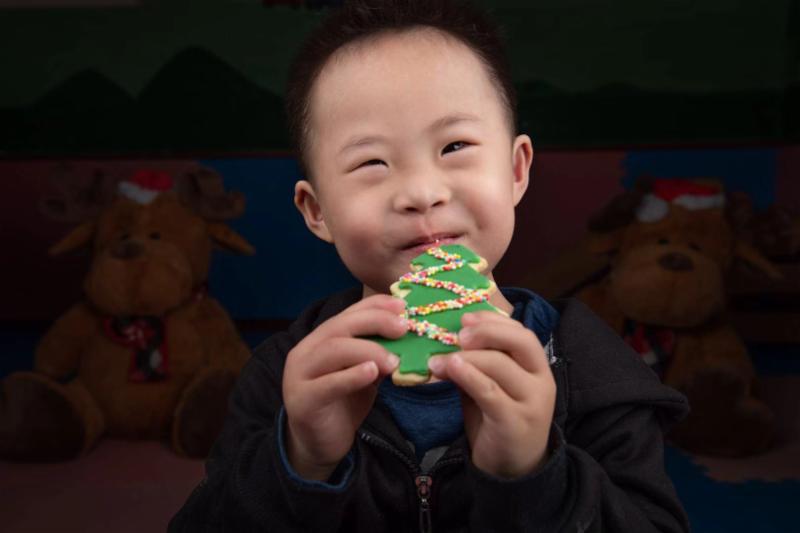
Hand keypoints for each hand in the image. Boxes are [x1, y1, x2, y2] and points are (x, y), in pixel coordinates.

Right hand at [283, 295, 405, 480]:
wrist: (320, 444)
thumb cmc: (344, 403)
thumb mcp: (365, 374)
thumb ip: (377, 355)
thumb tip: (407, 337)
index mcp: (321, 339)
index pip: (348, 313)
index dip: (375, 306)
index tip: (403, 307)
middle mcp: (306, 350)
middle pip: (340, 326)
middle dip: (374, 322)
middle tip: (403, 328)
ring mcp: (300, 374)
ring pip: (333, 350)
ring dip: (367, 350)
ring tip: (393, 360)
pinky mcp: (302, 400)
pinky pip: (327, 384)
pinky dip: (351, 376)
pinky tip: (372, 372)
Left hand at [428, 311, 555, 478]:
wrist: (512, 469)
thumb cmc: (498, 420)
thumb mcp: (490, 386)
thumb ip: (476, 364)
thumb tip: (446, 339)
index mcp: (537, 366)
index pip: (521, 332)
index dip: (493, 321)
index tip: (465, 318)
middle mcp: (542, 380)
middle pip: (520, 341)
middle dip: (487, 331)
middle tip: (457, 335)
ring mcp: (532, 402)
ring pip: (500, 365)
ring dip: (465, 357)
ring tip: (437, 360)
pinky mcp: (515, 422)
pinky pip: (490, 392)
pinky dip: (469, 376)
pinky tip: (450, 369)